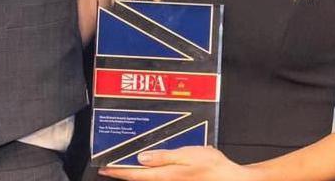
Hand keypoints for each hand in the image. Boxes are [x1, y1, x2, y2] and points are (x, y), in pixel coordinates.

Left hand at [98, 146, 256, 180]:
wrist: (231, 179)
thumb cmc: (212, 166)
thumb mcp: (187, 154)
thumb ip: (163, 156)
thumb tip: (141, 158)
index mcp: (165, 175)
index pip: (134, 175)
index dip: (117, 171)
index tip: (103, 169)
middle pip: (139, 179)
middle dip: (123, 173)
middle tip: (108, 167)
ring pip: (148, 180)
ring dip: (136, 174)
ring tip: (124, 167)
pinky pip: (159, 180)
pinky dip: (150, 175)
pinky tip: (149, 169)